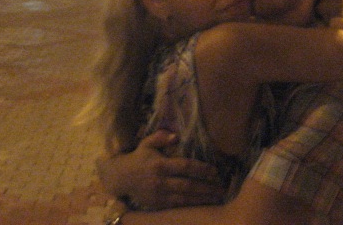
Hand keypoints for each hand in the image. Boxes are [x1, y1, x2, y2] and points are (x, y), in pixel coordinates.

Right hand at [96, 129, 224, 209]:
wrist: (120, 178)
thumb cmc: (138, 158)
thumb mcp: (146, 143)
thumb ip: (161, 137)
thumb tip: (176, 136)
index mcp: (160, 165)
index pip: (185, 166)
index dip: (201, 169)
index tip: (215, 171)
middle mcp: (160, 181)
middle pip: (188, 185)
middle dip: (207, 187)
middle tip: (222, 187)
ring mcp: (159, 195)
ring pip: (185, 198)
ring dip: (203, 198)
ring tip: (217, 197)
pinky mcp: (157, 205)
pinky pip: (177, 206)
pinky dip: (191, 205)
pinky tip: (203, 204)